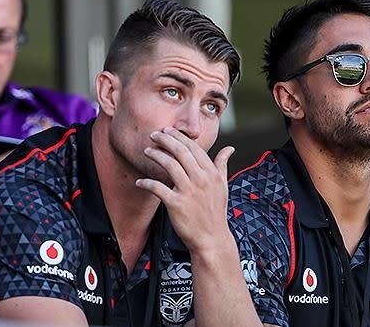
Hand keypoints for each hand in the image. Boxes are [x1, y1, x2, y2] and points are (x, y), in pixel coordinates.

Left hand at [135, 127, 234, 253]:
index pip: (193, 148)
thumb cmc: (216, 212)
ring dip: (155, 155)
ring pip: (169, 164)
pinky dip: (146, 183)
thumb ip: (222, 165)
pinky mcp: (176, 204)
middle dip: (165, 139)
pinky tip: (140, 182)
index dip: (179, 137)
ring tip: (147, 151)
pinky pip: (157, 188)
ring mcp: (188, 191)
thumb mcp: (222, 187)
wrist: (212, 238)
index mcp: (211, 173)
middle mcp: (201, 179)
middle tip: (154, 135)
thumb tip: (230, 149)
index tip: (167, 131)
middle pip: (180, 151)